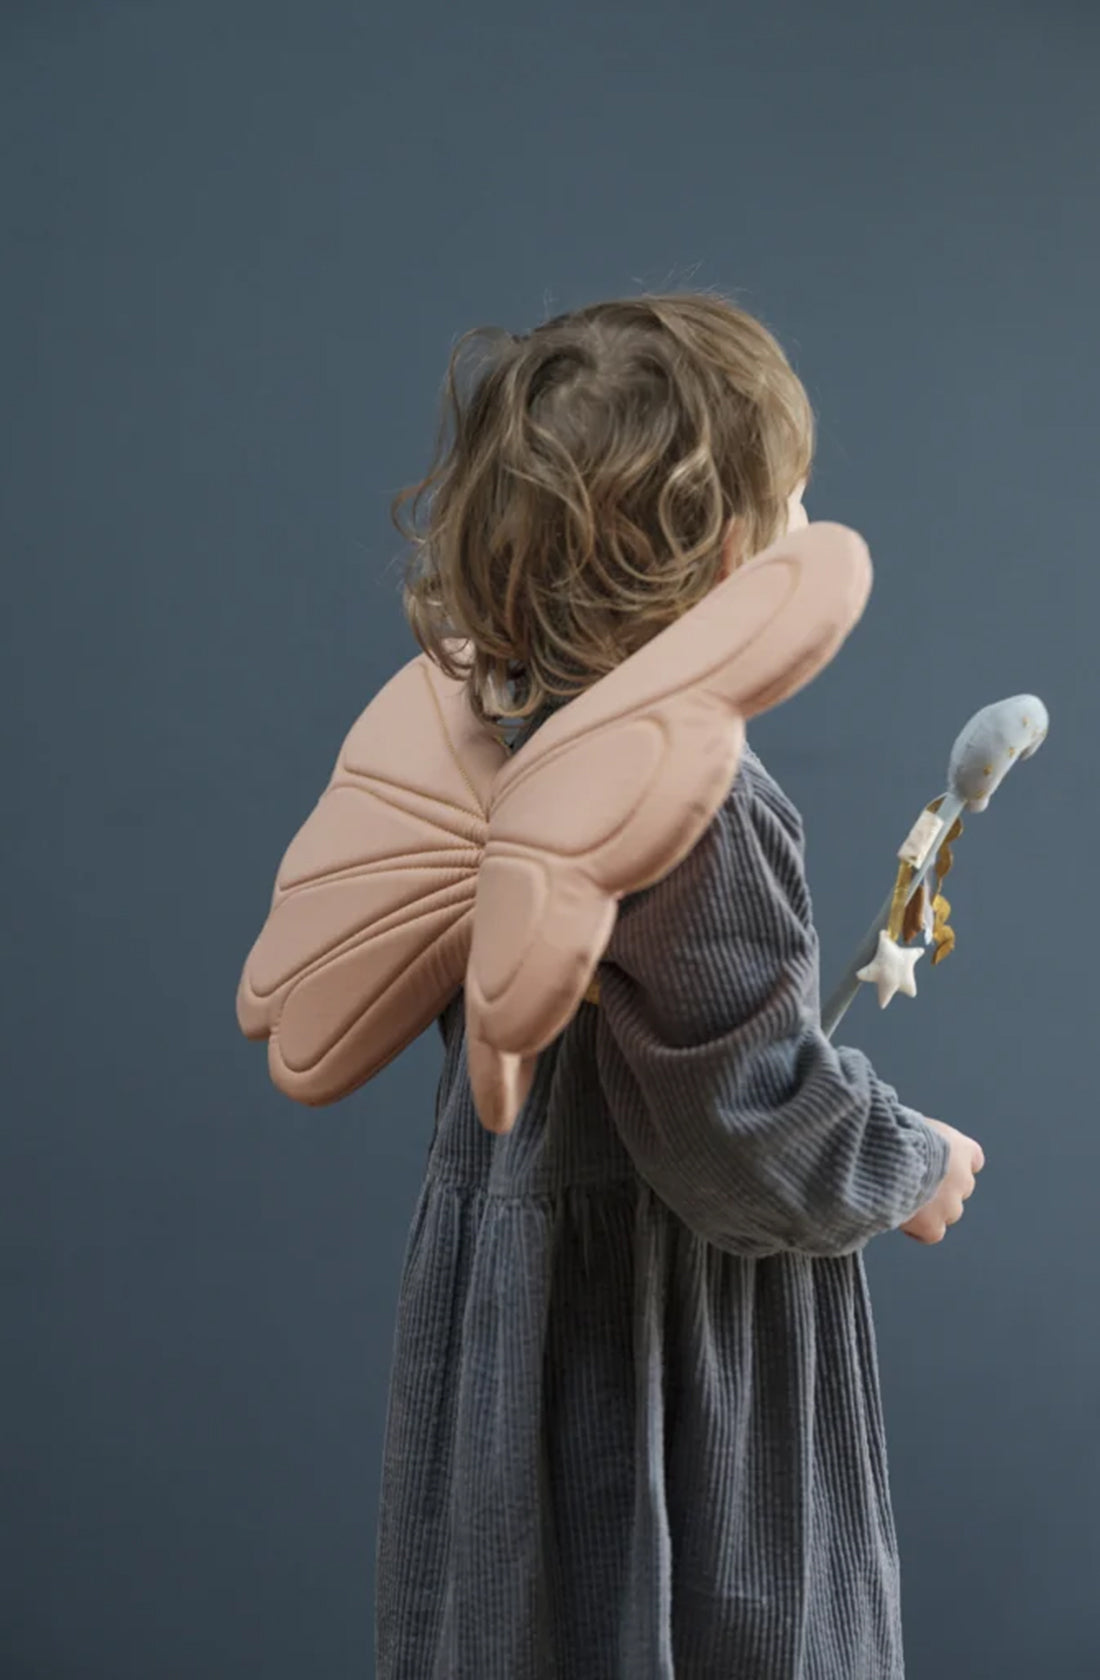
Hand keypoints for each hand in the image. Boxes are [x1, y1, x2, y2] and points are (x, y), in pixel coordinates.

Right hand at [899, 1119, 984, 1244]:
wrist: (887, 1158)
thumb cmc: (892, 1133)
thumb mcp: (912, 1122)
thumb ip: (921, 1137)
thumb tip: (907, 1137)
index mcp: (962, 1148)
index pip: (972, 1159)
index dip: (953, 1164)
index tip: (935, 1163)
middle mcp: (964, 1178)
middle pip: (960, 1188)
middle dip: (941, 1189)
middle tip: (913, 1182)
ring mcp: (952, 1205)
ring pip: (948, 1213)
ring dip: (931, 1209)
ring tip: (900, 1196)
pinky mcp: (934, 1225)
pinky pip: (932, 1233)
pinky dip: (919, 1229)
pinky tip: (899, 1216)